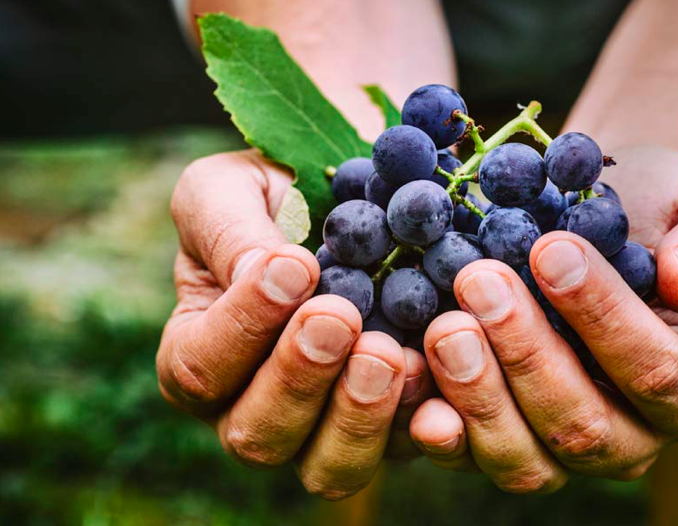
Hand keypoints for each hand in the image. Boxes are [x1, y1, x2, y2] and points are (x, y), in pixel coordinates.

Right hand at [156, 150, 433, 498]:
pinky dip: (423, 420)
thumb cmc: (275, 196)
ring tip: (387, 352)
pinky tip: (437, 372)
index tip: (296, 264)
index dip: (244, 324)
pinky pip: (404, 448)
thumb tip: (263, 275)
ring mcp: (324, 428)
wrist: (353, 203)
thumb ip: (226, 229)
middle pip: (259, 435)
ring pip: (329, 467)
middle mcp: (253, 409)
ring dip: (358, 416)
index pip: (202, 366)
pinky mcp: (390, 428)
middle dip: (300, 379)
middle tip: (339, 317)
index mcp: (200, 356)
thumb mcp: (229, 190)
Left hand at [408, 145, 677, 490]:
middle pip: (581, 426)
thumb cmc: (659, 210)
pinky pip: (467, 454)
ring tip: (444, 324)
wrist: (592, 216)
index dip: (602, 316)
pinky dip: (434, 425)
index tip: (551, 249)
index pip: (654, 370)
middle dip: (526, 354)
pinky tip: (408, 375)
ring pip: (522, 458)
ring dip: (477, 395)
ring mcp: (559, 448)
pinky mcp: (499, 438)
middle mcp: (630, 435)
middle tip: (480, 281)